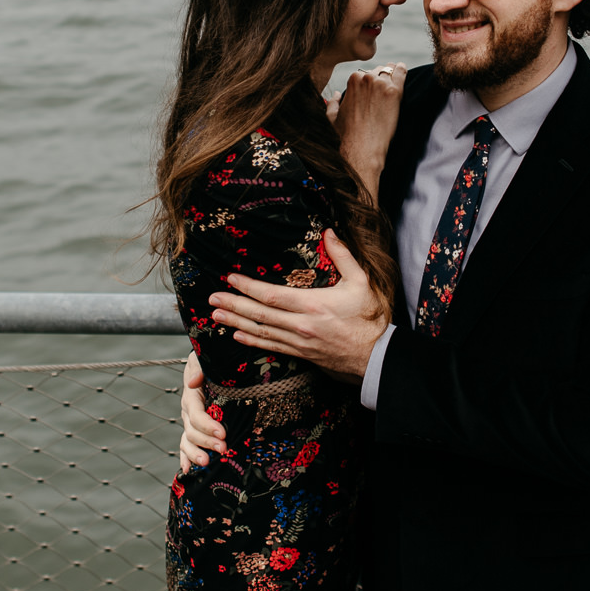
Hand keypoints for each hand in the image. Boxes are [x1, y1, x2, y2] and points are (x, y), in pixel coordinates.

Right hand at [177, 353, 225, 470]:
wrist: (213, 366)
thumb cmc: (210, 361)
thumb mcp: (203, 359)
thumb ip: (199, 368)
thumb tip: (192, 383)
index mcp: (192, 396)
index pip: (196, 414)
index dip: (207, 425)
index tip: (222, 433)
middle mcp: (188, 411)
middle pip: (192, 431)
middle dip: (207, 441)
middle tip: (223, 448)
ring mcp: (190, 422)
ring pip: (188, 441)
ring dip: (196, 453)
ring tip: (207, 463)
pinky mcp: (195, 430)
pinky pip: (186, 445)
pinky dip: (186, 458)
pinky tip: (189, 470)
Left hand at [209, 229, 389, 381]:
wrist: (378, 357)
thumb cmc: (371, 319)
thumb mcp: (362, 282)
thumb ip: (344, 257)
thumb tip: (329, 232)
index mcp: (314, 305)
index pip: (273, 296)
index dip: (249, 288)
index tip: (231, 279)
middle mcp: (302, 326)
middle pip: (260, 314)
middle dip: (234, 305)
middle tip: (212, 299)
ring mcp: (300, 343)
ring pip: (262, 332)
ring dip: (237, 323)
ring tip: (216, 316)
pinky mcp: (302, 355)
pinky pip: (272, 347)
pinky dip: (253, 341)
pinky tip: (238, 336)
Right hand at [333, 64, 404, 193]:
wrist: (362, 147)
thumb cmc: (347, 135)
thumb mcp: (332, 117)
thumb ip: (333, 102)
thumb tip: (337, 94)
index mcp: (353, 80)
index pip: (364, 73)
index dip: (369, 82)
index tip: (373, 89)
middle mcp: (366, 78)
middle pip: (378, 71)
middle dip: (380, 78)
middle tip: (384, 89)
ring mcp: (381, 84)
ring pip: (390, 70)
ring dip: (392, 73)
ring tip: (396, 76)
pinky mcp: (394, 92)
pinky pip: (401, 73)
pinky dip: (402, 70)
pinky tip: (403, 69)